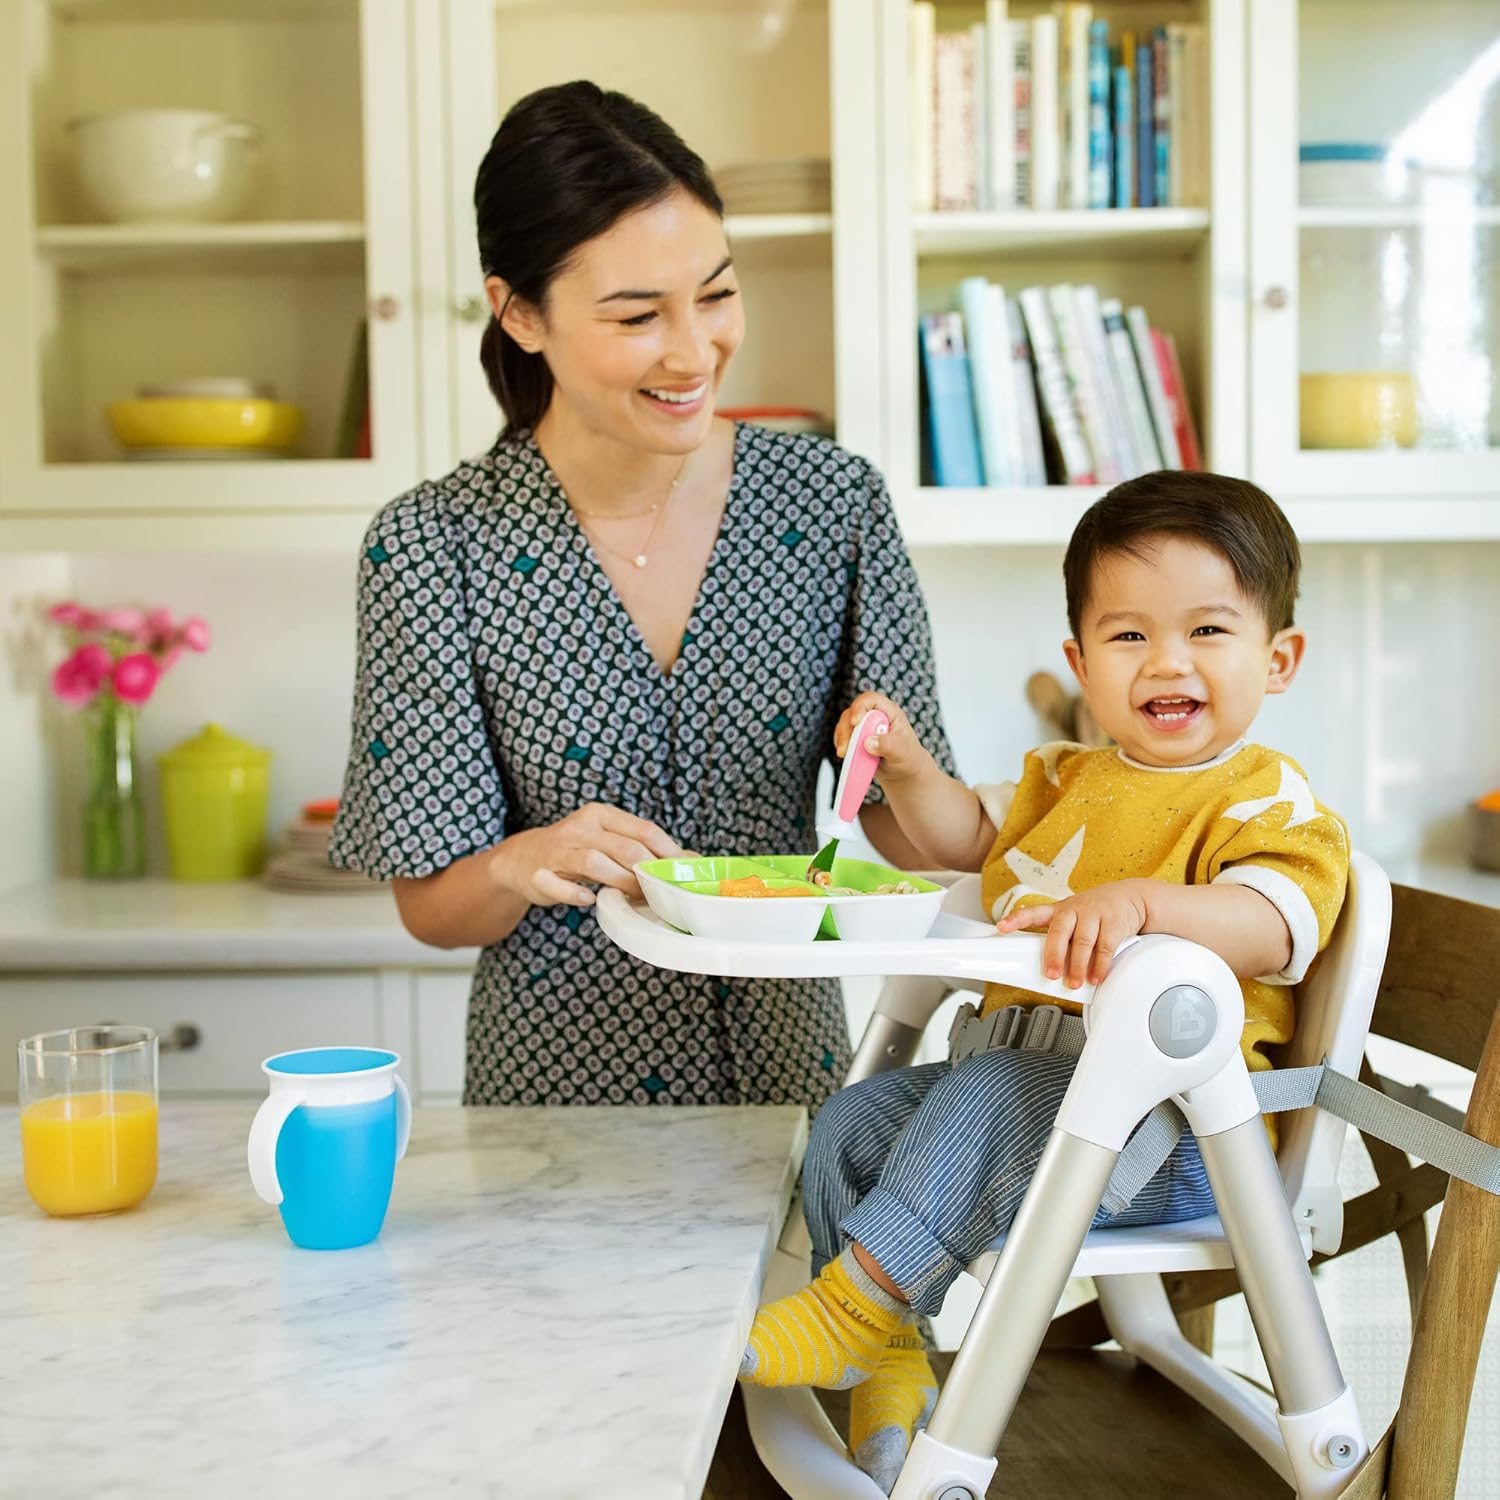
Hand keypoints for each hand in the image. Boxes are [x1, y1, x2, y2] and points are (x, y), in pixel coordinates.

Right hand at [489, 803, 683, 907]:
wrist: (523, 858)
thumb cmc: (576, 849)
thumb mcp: (606, 838)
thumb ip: (639, 845)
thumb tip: (689, 859)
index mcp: (600, 814)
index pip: (643, 830)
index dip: (669, 851)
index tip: (685, 870)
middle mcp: (580, 828)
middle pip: (624, 848)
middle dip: (648, 871)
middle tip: (662, 890)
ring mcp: (558, 851)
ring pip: (596, 863)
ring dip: (621, 882)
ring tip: (636, 897)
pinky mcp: (540, 875)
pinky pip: (560, 886)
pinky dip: (577, 895)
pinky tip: (591, 900)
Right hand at [833, 692, 932, 786]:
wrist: (904, 772)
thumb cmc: (908, 757)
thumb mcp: (903, 751)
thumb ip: (888, 745)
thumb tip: (869, 742)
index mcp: (889, 712)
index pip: (871, 700)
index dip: (860, 707)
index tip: (855, 722)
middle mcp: (874, 716)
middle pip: (853, 712)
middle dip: (847, 729)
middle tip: (846, 748)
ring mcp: (864, 728)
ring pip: (845, 724)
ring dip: (842, 738)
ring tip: (843, 754)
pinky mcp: (856, 739)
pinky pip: (842, 737)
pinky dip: (841, 744)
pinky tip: (844, 754)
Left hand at [996, 880, 1152, 988]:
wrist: (1130, 897)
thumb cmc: (1095, 912)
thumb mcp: (1074, 917)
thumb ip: (1062, 940)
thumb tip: (1050, 970)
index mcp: (1059, 910)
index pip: (1033, 912)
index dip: (1016, 919)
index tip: (1001, 927)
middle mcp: (1074, 910)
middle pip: (1060, 932)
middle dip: (1055, 955)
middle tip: (1052, 975)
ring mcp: (1094, 914)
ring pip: (1083, 943)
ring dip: (1078, 966)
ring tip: (1075, 983)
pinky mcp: (1114, 922)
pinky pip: (1105, 947)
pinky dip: (1100, 966)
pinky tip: (1096, 977)